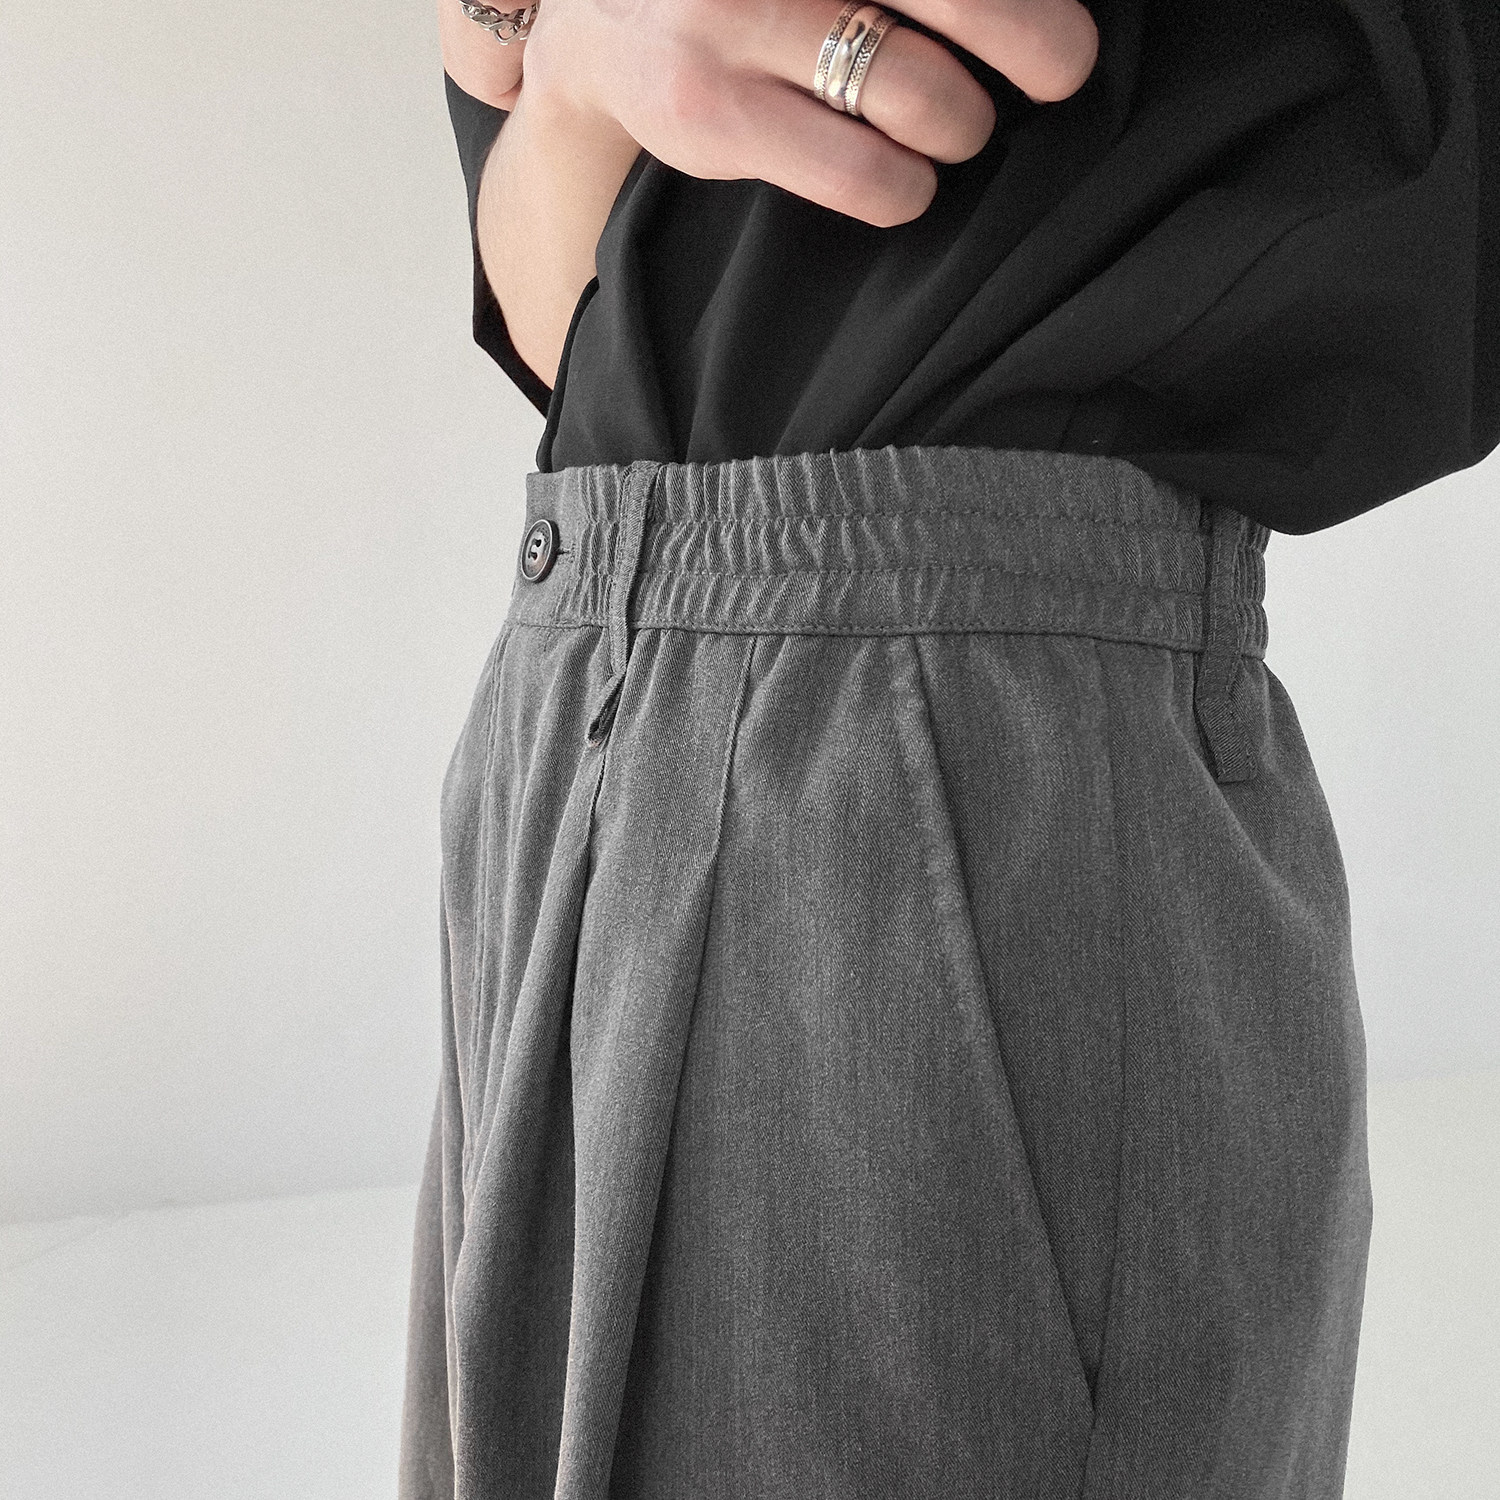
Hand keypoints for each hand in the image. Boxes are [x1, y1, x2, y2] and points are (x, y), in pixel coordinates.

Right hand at [443, 0, 1098, 226]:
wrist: (604, 25)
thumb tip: (1044, 20)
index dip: (1032, 6)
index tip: (1057, 41)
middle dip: (1043, 47)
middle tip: (1056, 72)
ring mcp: (739, 14)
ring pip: (925, 96)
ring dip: (963, 126)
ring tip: (950, 127)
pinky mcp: (713, 107)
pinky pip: (866, 174)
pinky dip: (907, 187)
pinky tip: (902, 180)